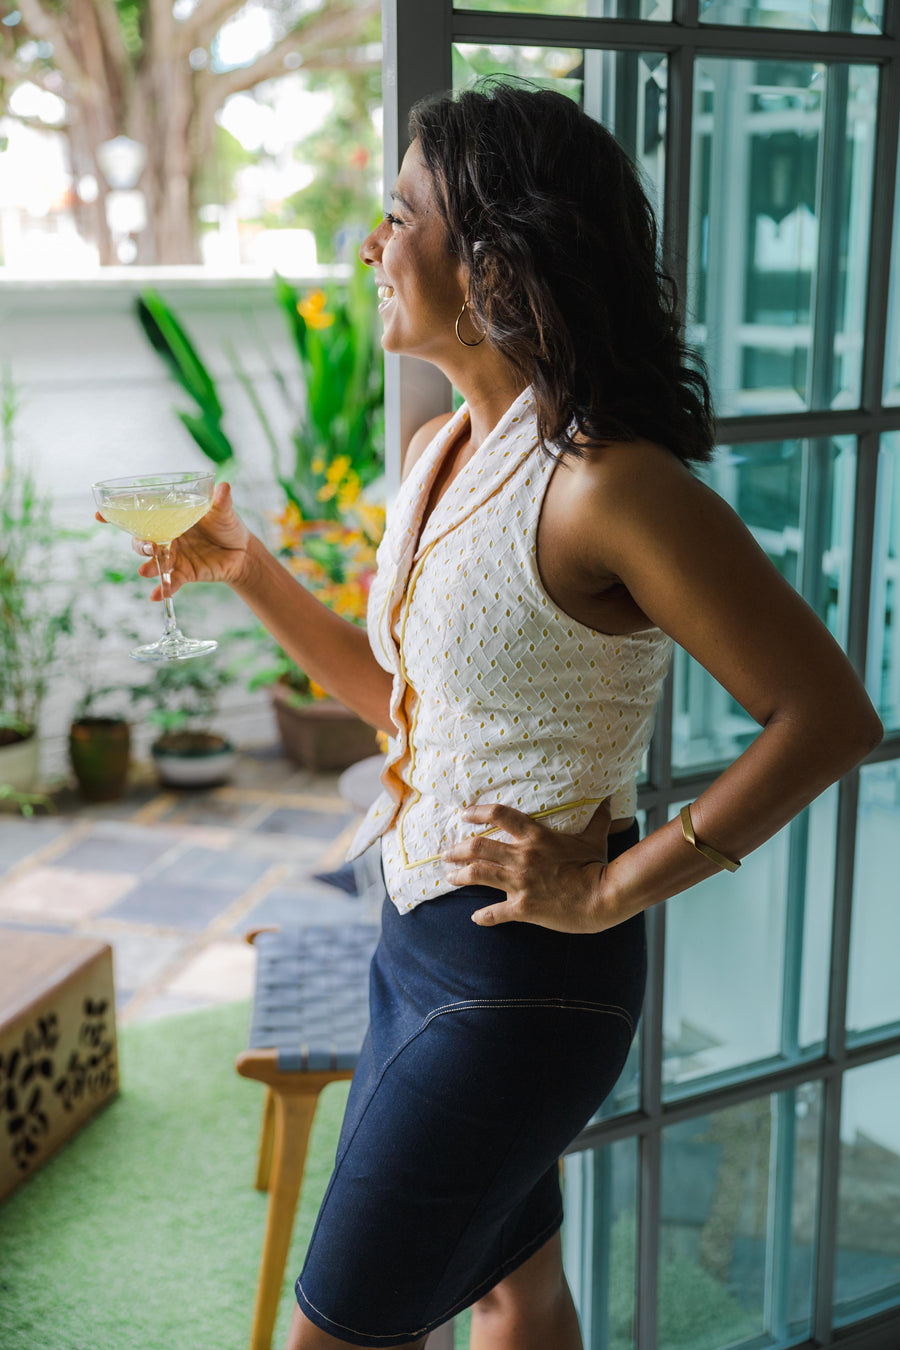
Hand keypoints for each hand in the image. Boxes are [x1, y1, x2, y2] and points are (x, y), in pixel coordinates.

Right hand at [95, 481, 250, 598]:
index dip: (117, 513)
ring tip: (148, 569)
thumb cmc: (227, 526)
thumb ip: (220, 501)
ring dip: (148, 565)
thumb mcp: (223, 511)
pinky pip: (170, 583)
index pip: (140, 514)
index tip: (100, 514)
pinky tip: (157, 596)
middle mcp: (166, 536)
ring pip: (153, 561)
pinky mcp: (184, 573)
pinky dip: (163, 589)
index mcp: (170, 517)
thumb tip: (223, 487)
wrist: (242, 552)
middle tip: (149, 545)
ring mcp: (173, 556)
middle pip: (141, 540)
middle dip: (139, 544)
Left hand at [441, 800, 617, 932]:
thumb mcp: (595, 837)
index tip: (463, 814)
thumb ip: (599, 817)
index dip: (477, 812)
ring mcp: (520, 883)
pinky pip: (494, 913)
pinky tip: (475, 917)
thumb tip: (610, 799)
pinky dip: (482, 916)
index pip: (499, 815)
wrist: (603, 897)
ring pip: (477, 874)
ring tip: (449, 877)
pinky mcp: (523, 907)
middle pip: (478, 847)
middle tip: (446, 853)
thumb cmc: (598, 866)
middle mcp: (522, 857)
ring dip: (459, 876)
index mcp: (536, 836)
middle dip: (457, 850)